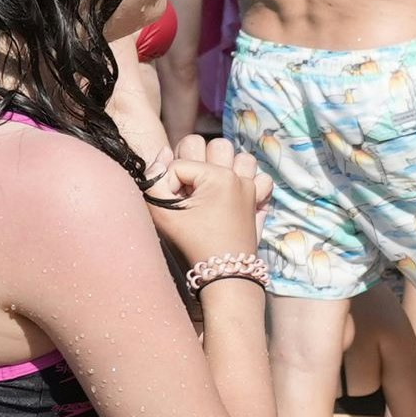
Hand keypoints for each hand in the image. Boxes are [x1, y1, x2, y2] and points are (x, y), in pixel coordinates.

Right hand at [148, 135, 268, 266]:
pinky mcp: (260, 200)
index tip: (174, 205)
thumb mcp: (164, 213)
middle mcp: (239, 176)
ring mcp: (253, 187)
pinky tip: (234, 196)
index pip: (180, 165)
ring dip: (227, 166)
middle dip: (199, 162)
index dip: (169, 184)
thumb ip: (154, 181)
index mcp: (217, 176)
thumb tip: (163, 153)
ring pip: (243, 158)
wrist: (225, 270)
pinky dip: (250, 182)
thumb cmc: (192, 242)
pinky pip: (261, 178)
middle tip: (191, 189)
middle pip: (216, 146)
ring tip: (211, 188)